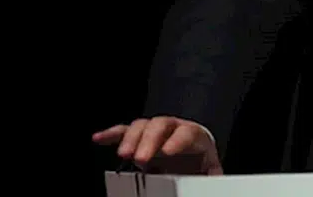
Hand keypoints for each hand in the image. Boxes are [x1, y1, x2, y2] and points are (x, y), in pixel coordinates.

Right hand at [92, 117, 222, 174]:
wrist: (195, 152)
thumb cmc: (201, 163)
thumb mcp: (209, 171)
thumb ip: (209, 179)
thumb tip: (214, 188)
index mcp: (194, 135)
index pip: (186, 133)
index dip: (177, 141)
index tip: (168, 152)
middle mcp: (173, 127)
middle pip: (160, 125)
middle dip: (149, 141)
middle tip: (141, 159)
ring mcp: (154, 130)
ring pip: (141, 126)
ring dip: (130, 139)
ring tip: (123, 155)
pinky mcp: (139, 137)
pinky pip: (124, 131)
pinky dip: (111, 135)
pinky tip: (98, 139)